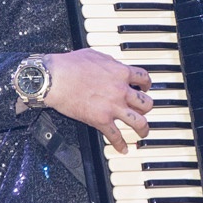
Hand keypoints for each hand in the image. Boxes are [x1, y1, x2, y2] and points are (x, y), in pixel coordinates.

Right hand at [36, 48, 152, 152]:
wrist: (56, 79)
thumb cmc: (70, 65)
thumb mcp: (95, 54)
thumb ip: (109, 61)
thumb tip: (113, 65)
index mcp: (120, 73)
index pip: (144, 79)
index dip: (147, 85)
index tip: (145, 88)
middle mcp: (121, 91)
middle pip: (146, 103)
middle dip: (147, 108)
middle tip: (144, 111)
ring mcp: (113, 107)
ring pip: (139, 122)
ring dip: (143, 129)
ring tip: (143, 133)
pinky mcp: (101, 120)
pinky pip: (116, 136)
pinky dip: (121, 145)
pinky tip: (123, 148)